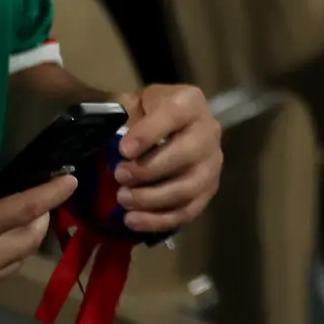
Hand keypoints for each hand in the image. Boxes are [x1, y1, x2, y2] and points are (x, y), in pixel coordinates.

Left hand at [112, 81, 222, 234]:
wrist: (163, 127)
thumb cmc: (144, 113)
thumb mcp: (131, 103)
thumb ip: (122, 116)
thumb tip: (111, 143)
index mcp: (188, 103)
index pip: (173, 116)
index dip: (148, 134)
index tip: (124, 150)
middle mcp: (209, 132)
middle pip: (187, 155)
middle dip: (149, 170)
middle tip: (119, 176)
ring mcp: (212, 164)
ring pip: (188, 188)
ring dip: (152, 199)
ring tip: (123, 199)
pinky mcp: (208, 191)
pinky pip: (188, 211)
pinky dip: (159, 220)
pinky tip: (133, 221)